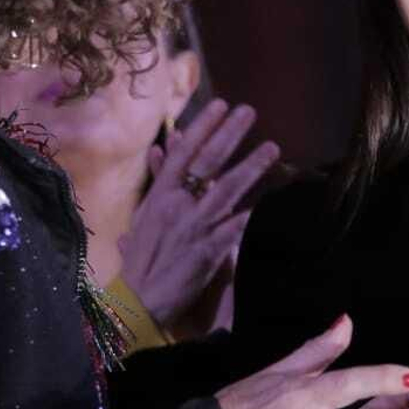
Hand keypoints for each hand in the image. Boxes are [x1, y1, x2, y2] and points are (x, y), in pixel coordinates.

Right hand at [119, 99, 278, 331]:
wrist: (136, 302)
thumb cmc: (139, 262)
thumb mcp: (143, 218)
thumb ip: (157, 184)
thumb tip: (160, 151)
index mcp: (159, 196)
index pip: (182, 153)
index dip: (202, 128)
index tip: (219, 105)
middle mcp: (176, 206)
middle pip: (207, 163)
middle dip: (229, 134)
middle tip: (249, 112)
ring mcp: (193, 227)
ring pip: (226, 190)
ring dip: (251, 167)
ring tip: (272, 147)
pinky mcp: (207, 252)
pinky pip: (235, 228)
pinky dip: (253, 215)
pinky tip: (272, 203)